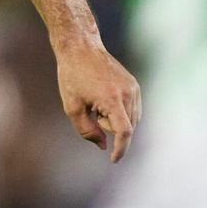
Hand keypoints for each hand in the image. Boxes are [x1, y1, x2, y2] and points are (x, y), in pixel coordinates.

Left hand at [54, 35, 140, 162]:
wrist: (81, 47)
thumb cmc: (72, 76)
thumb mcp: (73, 108)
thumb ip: (88, 131)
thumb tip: (104, 146)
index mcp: (113, 99)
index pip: (124, 132)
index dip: (121, 149)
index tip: (114, 160)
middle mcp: (128, 93)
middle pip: (126, 127)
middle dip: (109, 127)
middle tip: (92, 111)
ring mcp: (134, 87)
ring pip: (132, 120)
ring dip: (115, 120)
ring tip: (97, 102)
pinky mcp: (134, 84)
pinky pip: (133, 110)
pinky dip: (121, 113)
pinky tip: (105, 100)